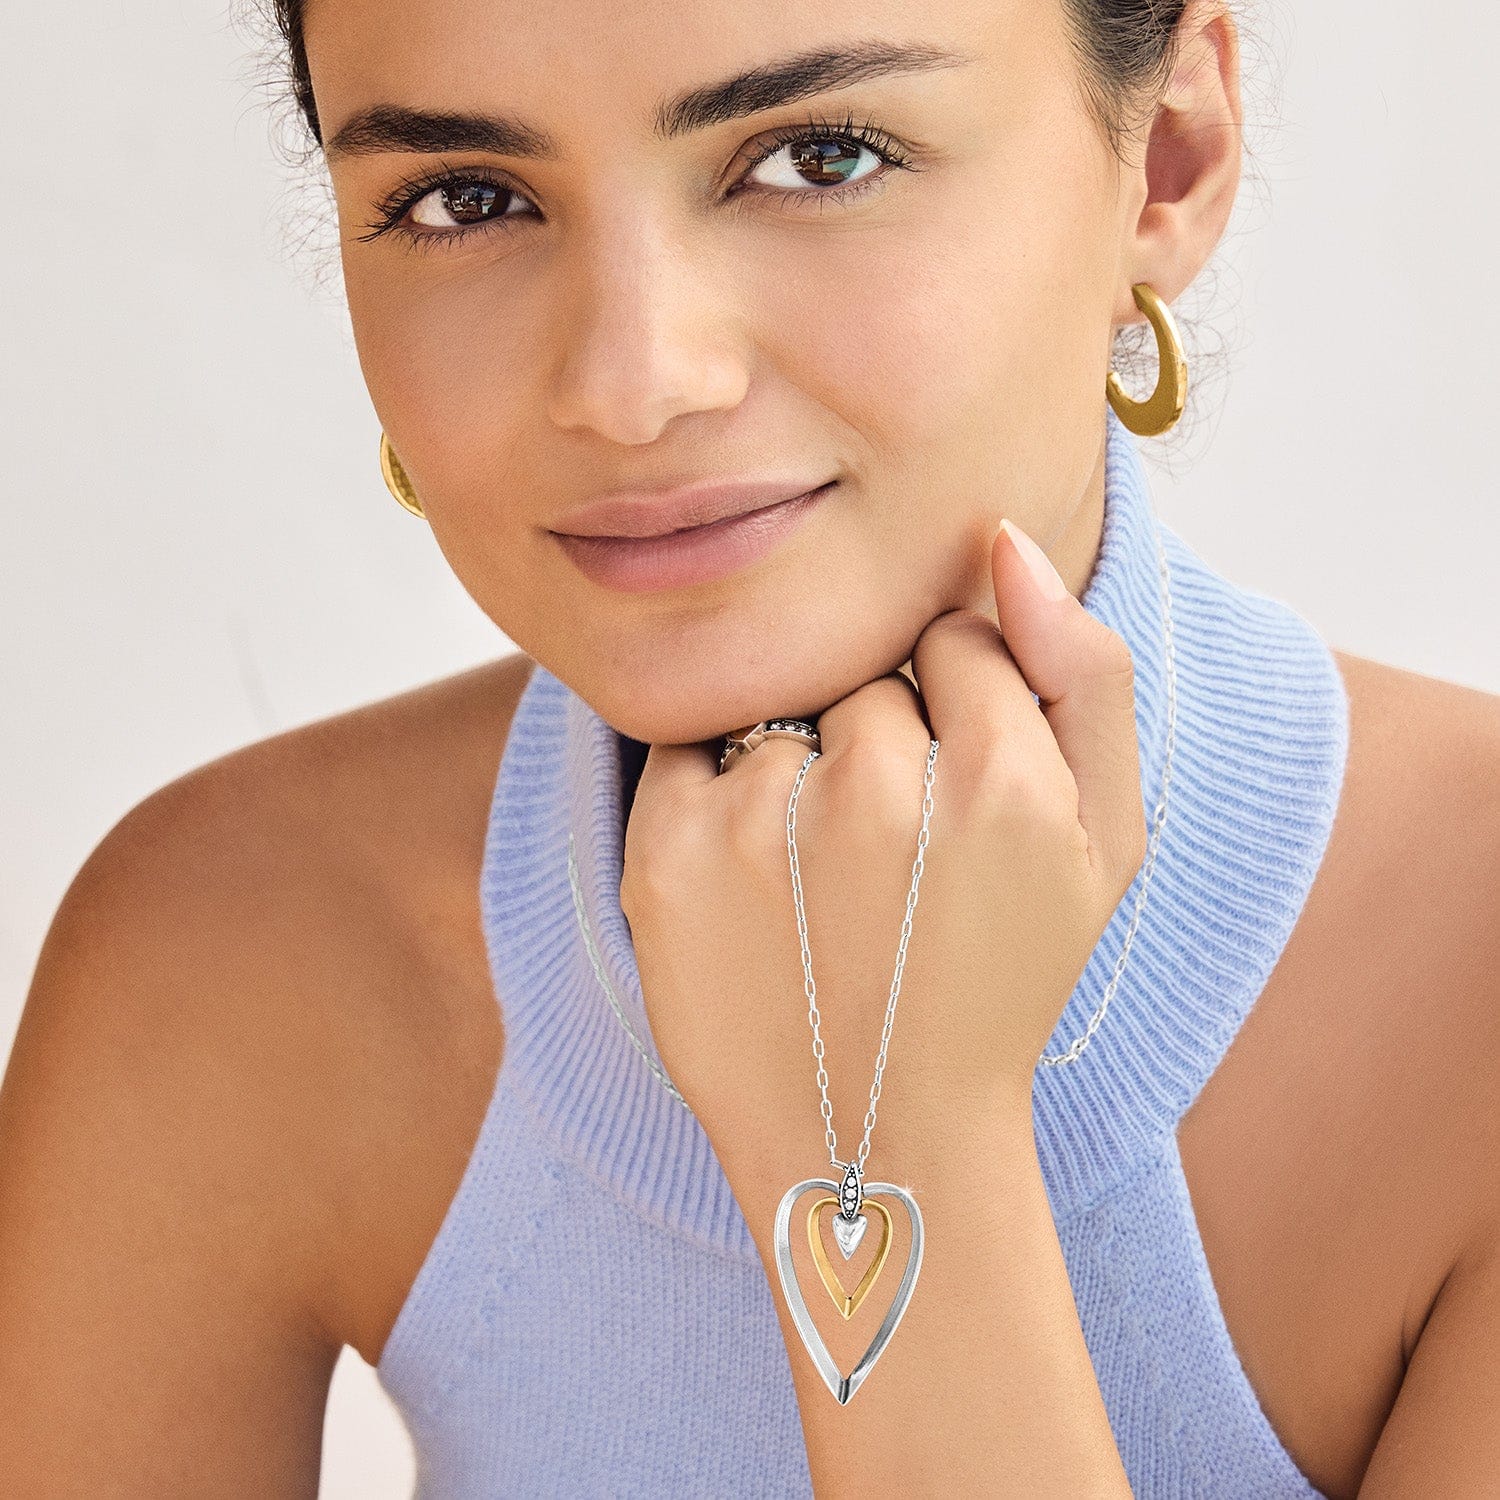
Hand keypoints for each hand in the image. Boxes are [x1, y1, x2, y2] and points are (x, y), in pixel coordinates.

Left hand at [618, 518, 1147, 1169]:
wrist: (876, 1139)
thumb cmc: (998, 981)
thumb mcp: (1107, 843)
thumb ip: (1087, 674)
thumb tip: (1002, 538)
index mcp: (1004, 786)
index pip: (956, 636)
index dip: (956, 710)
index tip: (953, 796)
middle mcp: (878, 793)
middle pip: (863, 669)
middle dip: (878, 737)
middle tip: (889, 859)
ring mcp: (762, 823)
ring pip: (780, 706)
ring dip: (797, 771)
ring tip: (821, 884)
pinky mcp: (666, 854)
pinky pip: (691, 745)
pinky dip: (717, 794)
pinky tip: (754, 880)